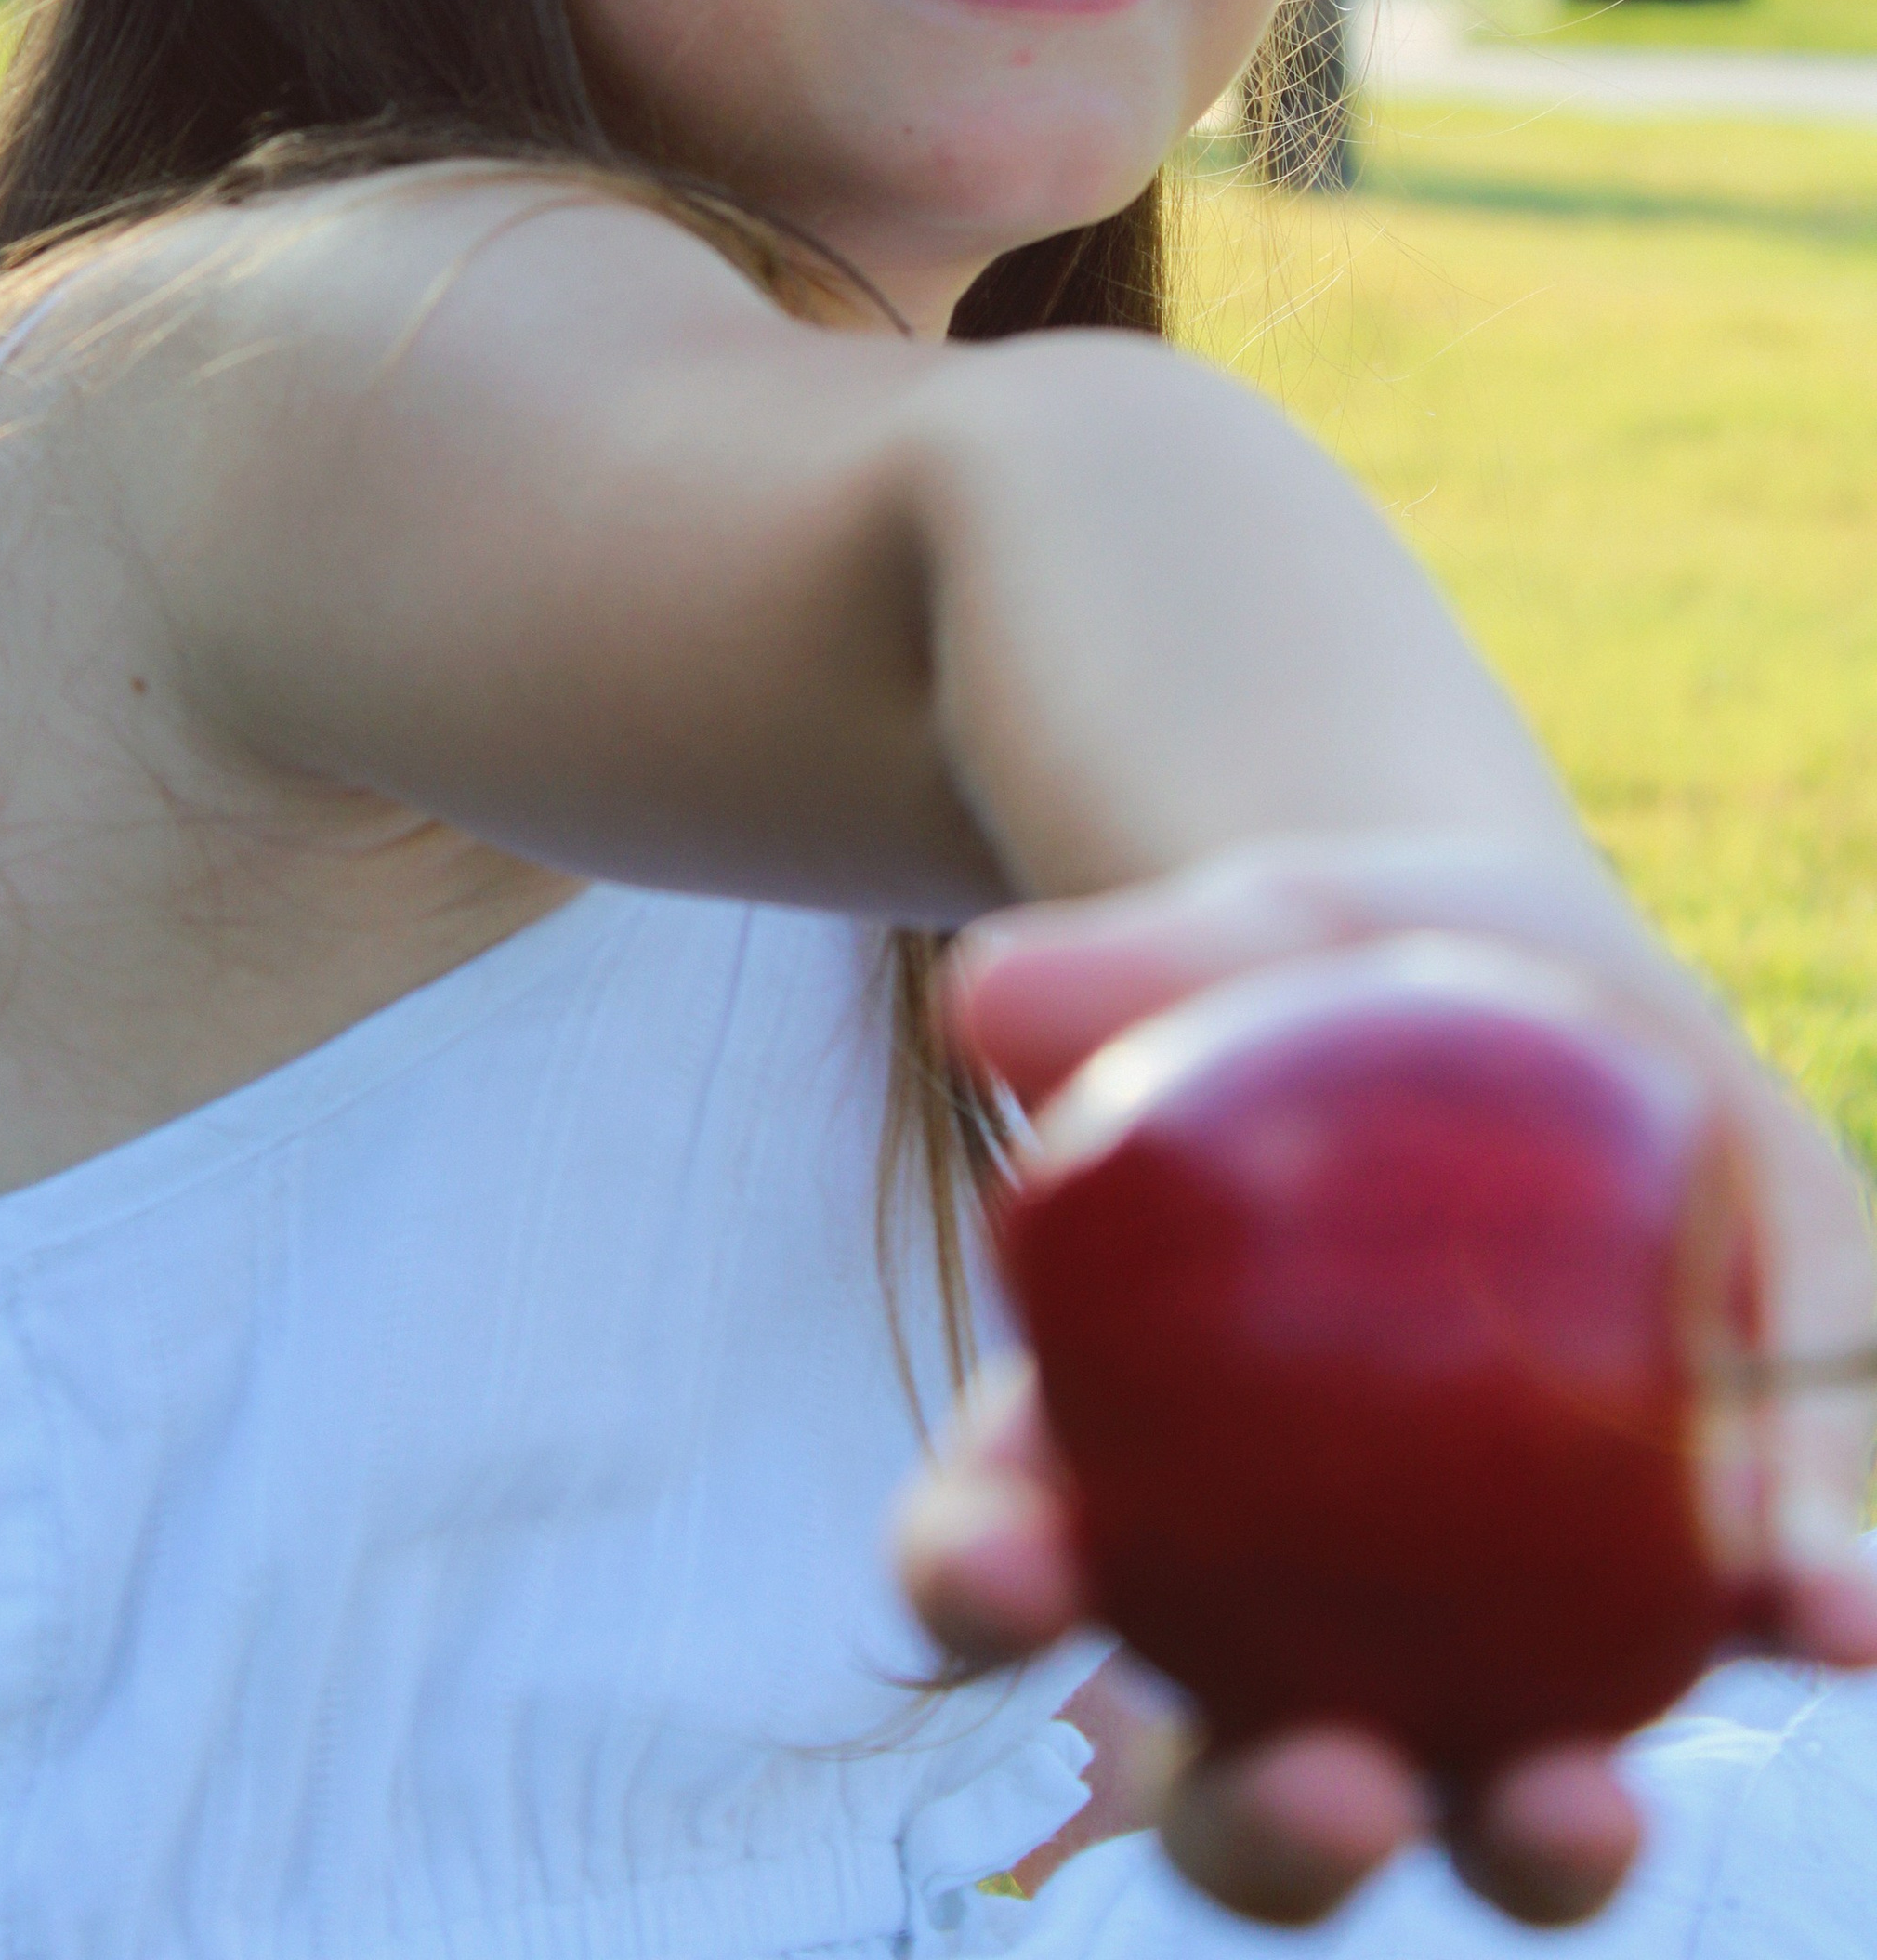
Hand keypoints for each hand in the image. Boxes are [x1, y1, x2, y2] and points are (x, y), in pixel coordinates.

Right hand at [893, 838, 1876, 1931]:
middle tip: (1329, 1785)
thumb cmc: (1336, 971)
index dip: (976, 1586)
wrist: (1536, 977)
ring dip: (1527, 1839)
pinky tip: (1822, 1604)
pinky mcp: (1693, 1570)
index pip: (1003, 1549)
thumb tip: (987, 995)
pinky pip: (1736, 1622)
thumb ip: (1132, 965)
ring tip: (1579, 1804)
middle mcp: (1287, 1607)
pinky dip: (1781, 1622)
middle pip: (1240, 1784)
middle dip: (1273, 1834)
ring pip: (1484, 1796)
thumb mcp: (1256, 930)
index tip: (1009, 1568)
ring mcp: (1492, 1623)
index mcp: (1118, 1457)